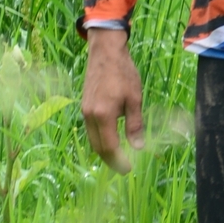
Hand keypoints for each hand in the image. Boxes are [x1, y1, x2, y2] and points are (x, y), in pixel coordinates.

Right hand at [81, 28, 144, 171]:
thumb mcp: (134, 99)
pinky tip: (110, 140)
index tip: (129, 169)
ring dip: (104, 151)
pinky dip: (99, 140)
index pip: (109, 147)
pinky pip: (90, 130)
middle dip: (110, 160)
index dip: (119, 161)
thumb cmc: (123, 73)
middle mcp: (90, 116)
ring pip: (92, 139)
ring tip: (118, 158)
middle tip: (124, 168)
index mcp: (103, 115)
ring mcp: (85, 111)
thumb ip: (135, 124)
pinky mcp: (85, 106)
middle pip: (98, 147)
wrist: (105, 52)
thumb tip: (138, 147)